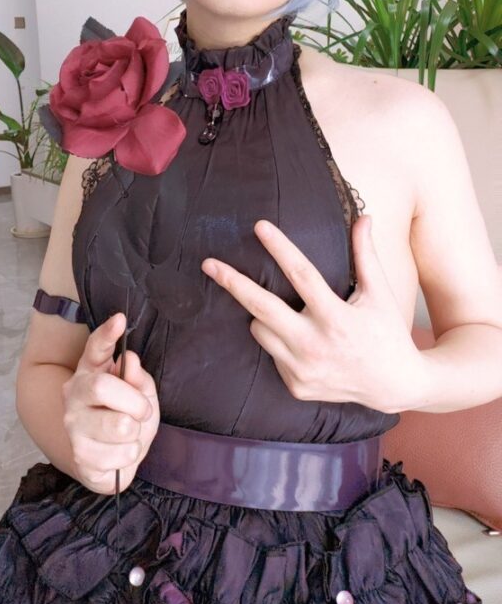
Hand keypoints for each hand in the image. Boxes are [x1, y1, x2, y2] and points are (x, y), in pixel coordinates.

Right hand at [62, 313, 160, 494]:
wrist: (111, 460)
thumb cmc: (127, 417)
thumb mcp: (142, 394)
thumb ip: (138, 378)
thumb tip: (129, 360)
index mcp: (91, 371)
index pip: (95, 348)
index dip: (107, 334)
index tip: (120, 319)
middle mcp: (75, 394)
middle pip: (102, 386)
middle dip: (135, 402)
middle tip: (144, 411)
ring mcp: (73, 425)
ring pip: (118, 426)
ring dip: (136, 433)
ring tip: (130, 434)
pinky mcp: (80, 455)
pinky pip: (119, 456)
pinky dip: (129, 456)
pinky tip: (120, 453)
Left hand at [202, 215, 422, 414]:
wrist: (394, 385)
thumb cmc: (386, 332)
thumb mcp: (379, 293)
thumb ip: (366, 256)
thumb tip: (364, 217)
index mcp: (337, 318)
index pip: (302, 275)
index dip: (280, 248)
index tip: (259, 226)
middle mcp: (315, 346)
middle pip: (262, 308)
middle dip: (232, 283)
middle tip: (209, 264)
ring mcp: (302, 370)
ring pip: (261, 330)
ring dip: (265, 315)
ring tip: (292, 313)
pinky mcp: (295, 386)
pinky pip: (272, 353)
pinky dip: (280, 341)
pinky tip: (304, 343)